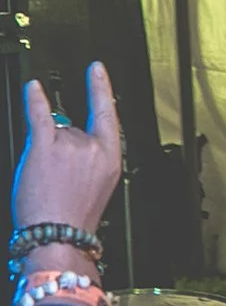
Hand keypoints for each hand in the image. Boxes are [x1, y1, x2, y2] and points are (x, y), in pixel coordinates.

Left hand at [15, 66, 123, 236]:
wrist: (57, 234)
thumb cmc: (73, 216)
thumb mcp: (97, 186)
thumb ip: (91, 159)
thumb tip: (71, 137)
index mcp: (111, 158)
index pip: (108, 115)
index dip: (101, 89)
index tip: (97, 71)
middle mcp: (93, 147)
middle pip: (74, 129)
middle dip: (62, 149)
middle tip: (57, 178)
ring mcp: (70, 146)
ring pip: (55, 134)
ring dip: (47, 151)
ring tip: (44, 178)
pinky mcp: (44, 147)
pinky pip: (40, 117)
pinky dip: (36, 100)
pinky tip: (34, 88)